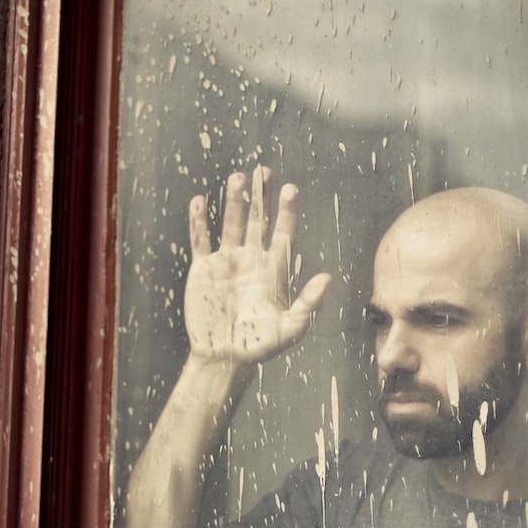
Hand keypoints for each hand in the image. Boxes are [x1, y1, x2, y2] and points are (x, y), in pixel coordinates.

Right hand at [184, 166, 331, 365]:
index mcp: (274, 270)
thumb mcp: (291, 329)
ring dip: (234, 201)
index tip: (290, 189)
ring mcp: (227, 262)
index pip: (284, 233)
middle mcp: (252, 260)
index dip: (288, 211)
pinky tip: (201, 202)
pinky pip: (201, 239)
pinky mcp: (204, 269)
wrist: (224, 357)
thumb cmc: (261, 346)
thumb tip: (327, 278)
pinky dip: (200, 221)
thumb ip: (308, 304)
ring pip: (232, 223)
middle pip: (259, 220)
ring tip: (238, 178)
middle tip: (264, 170)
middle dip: (262, 196)